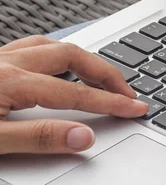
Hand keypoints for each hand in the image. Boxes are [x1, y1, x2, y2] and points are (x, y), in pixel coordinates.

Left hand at [0, 36, 147, 153]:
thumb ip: (38, 138)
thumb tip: (83, 137)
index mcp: (9, 81)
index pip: (75, 93)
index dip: (110, 102)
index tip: (134, 108)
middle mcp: (5, 62)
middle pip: (71, 56)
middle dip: (105, 73)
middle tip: (126, 92)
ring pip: (51, 46)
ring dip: (82, 60)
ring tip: (100, 78)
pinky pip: (32, 47)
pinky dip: (57, 55)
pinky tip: (59, 68)